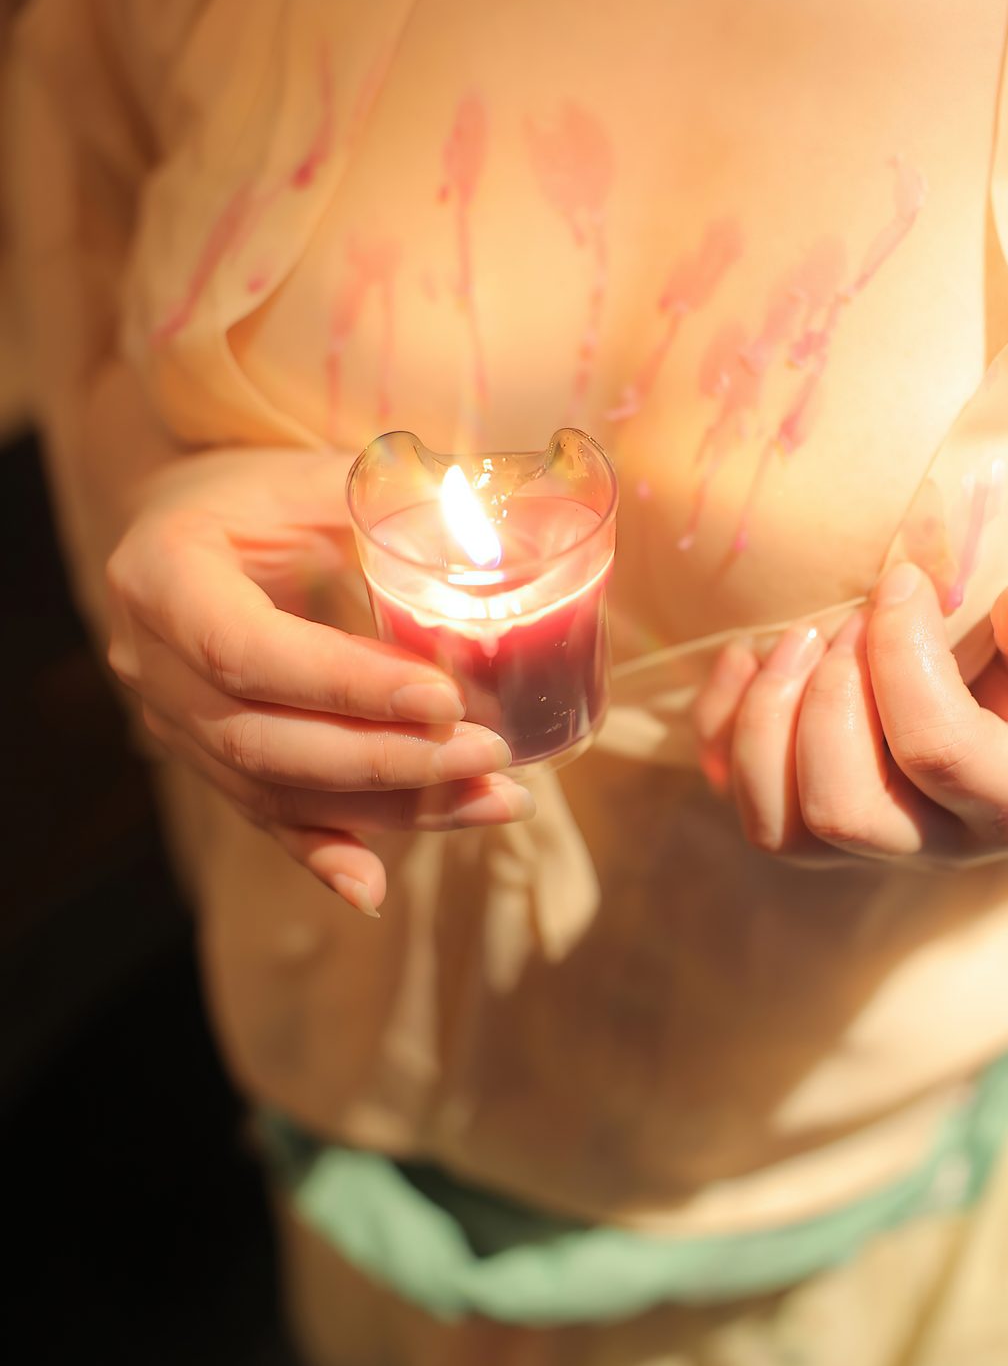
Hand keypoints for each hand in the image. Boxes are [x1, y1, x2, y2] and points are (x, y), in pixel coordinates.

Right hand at [105, 448, 532, 914]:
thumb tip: (500, 547)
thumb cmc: (264, 492)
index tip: (446, 700)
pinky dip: (325, 854)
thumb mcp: (316, 476)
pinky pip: (264, 819)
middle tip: (490, 756)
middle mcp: (150, 662)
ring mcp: (169, 722)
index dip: (347, 686)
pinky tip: (376, 889)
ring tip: (495, 802)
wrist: (190, 524)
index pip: (249, 652)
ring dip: (389, 811)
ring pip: (273, 792)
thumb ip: (394, 507)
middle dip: (386, 762)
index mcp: (163, 577)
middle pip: (261, 741)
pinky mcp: (203, 760)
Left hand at [693, 562, 1007, 868]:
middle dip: (830, 695)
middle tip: (847, 617)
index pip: (938, 750)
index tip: (902, 581)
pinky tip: (748, 656)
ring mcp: (862, 844)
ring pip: (775, 825)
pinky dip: (721, 723)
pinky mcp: (805, 821)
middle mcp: (933, 844)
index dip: (903, 656)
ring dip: (767, 717)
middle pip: (842, 807)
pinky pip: (735, 795)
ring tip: (797, 636)